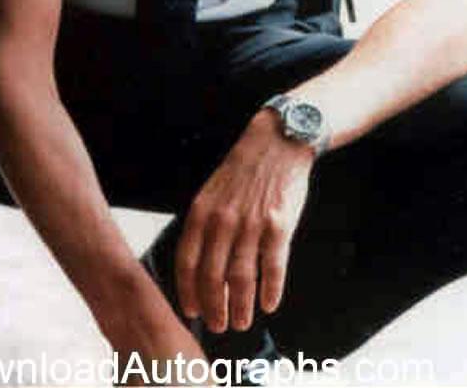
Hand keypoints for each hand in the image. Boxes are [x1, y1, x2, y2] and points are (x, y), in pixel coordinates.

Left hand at [175, 109, 315, 333]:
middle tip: (217, 325)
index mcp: (202, 211)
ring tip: (241, 323)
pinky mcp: (280, 225)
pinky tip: (269, 304)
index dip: (187, 291)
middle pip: (212, 276)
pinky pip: (273, 267)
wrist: (277, 141)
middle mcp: (223, 220)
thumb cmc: (244, 170)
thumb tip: (198, 262)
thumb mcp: (212, 191)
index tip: (190, 311)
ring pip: (241, 278)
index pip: (187, 261)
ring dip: (240, 306)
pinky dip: (271, 291)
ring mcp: (252, 223)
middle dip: (213, 307)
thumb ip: (204, 224)